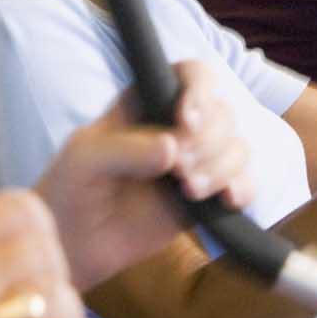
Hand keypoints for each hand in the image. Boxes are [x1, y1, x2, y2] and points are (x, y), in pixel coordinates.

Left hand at [36, 61, 254, 288]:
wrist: (76, 241)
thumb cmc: (73, 187)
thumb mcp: (85, 159)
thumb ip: (125, 149)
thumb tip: (172, 148)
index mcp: (149, 101)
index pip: (192, 75)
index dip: (200, 91)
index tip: (187, 121)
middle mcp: (179, 126)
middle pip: (223, 113)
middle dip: (208, 142)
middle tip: (179, 171)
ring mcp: (196, 161)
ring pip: (238, 148)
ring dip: (222, 168)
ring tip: (188, 191)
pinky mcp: (207, 196)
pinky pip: (243, 184)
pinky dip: (243, 189)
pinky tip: (226, 201)